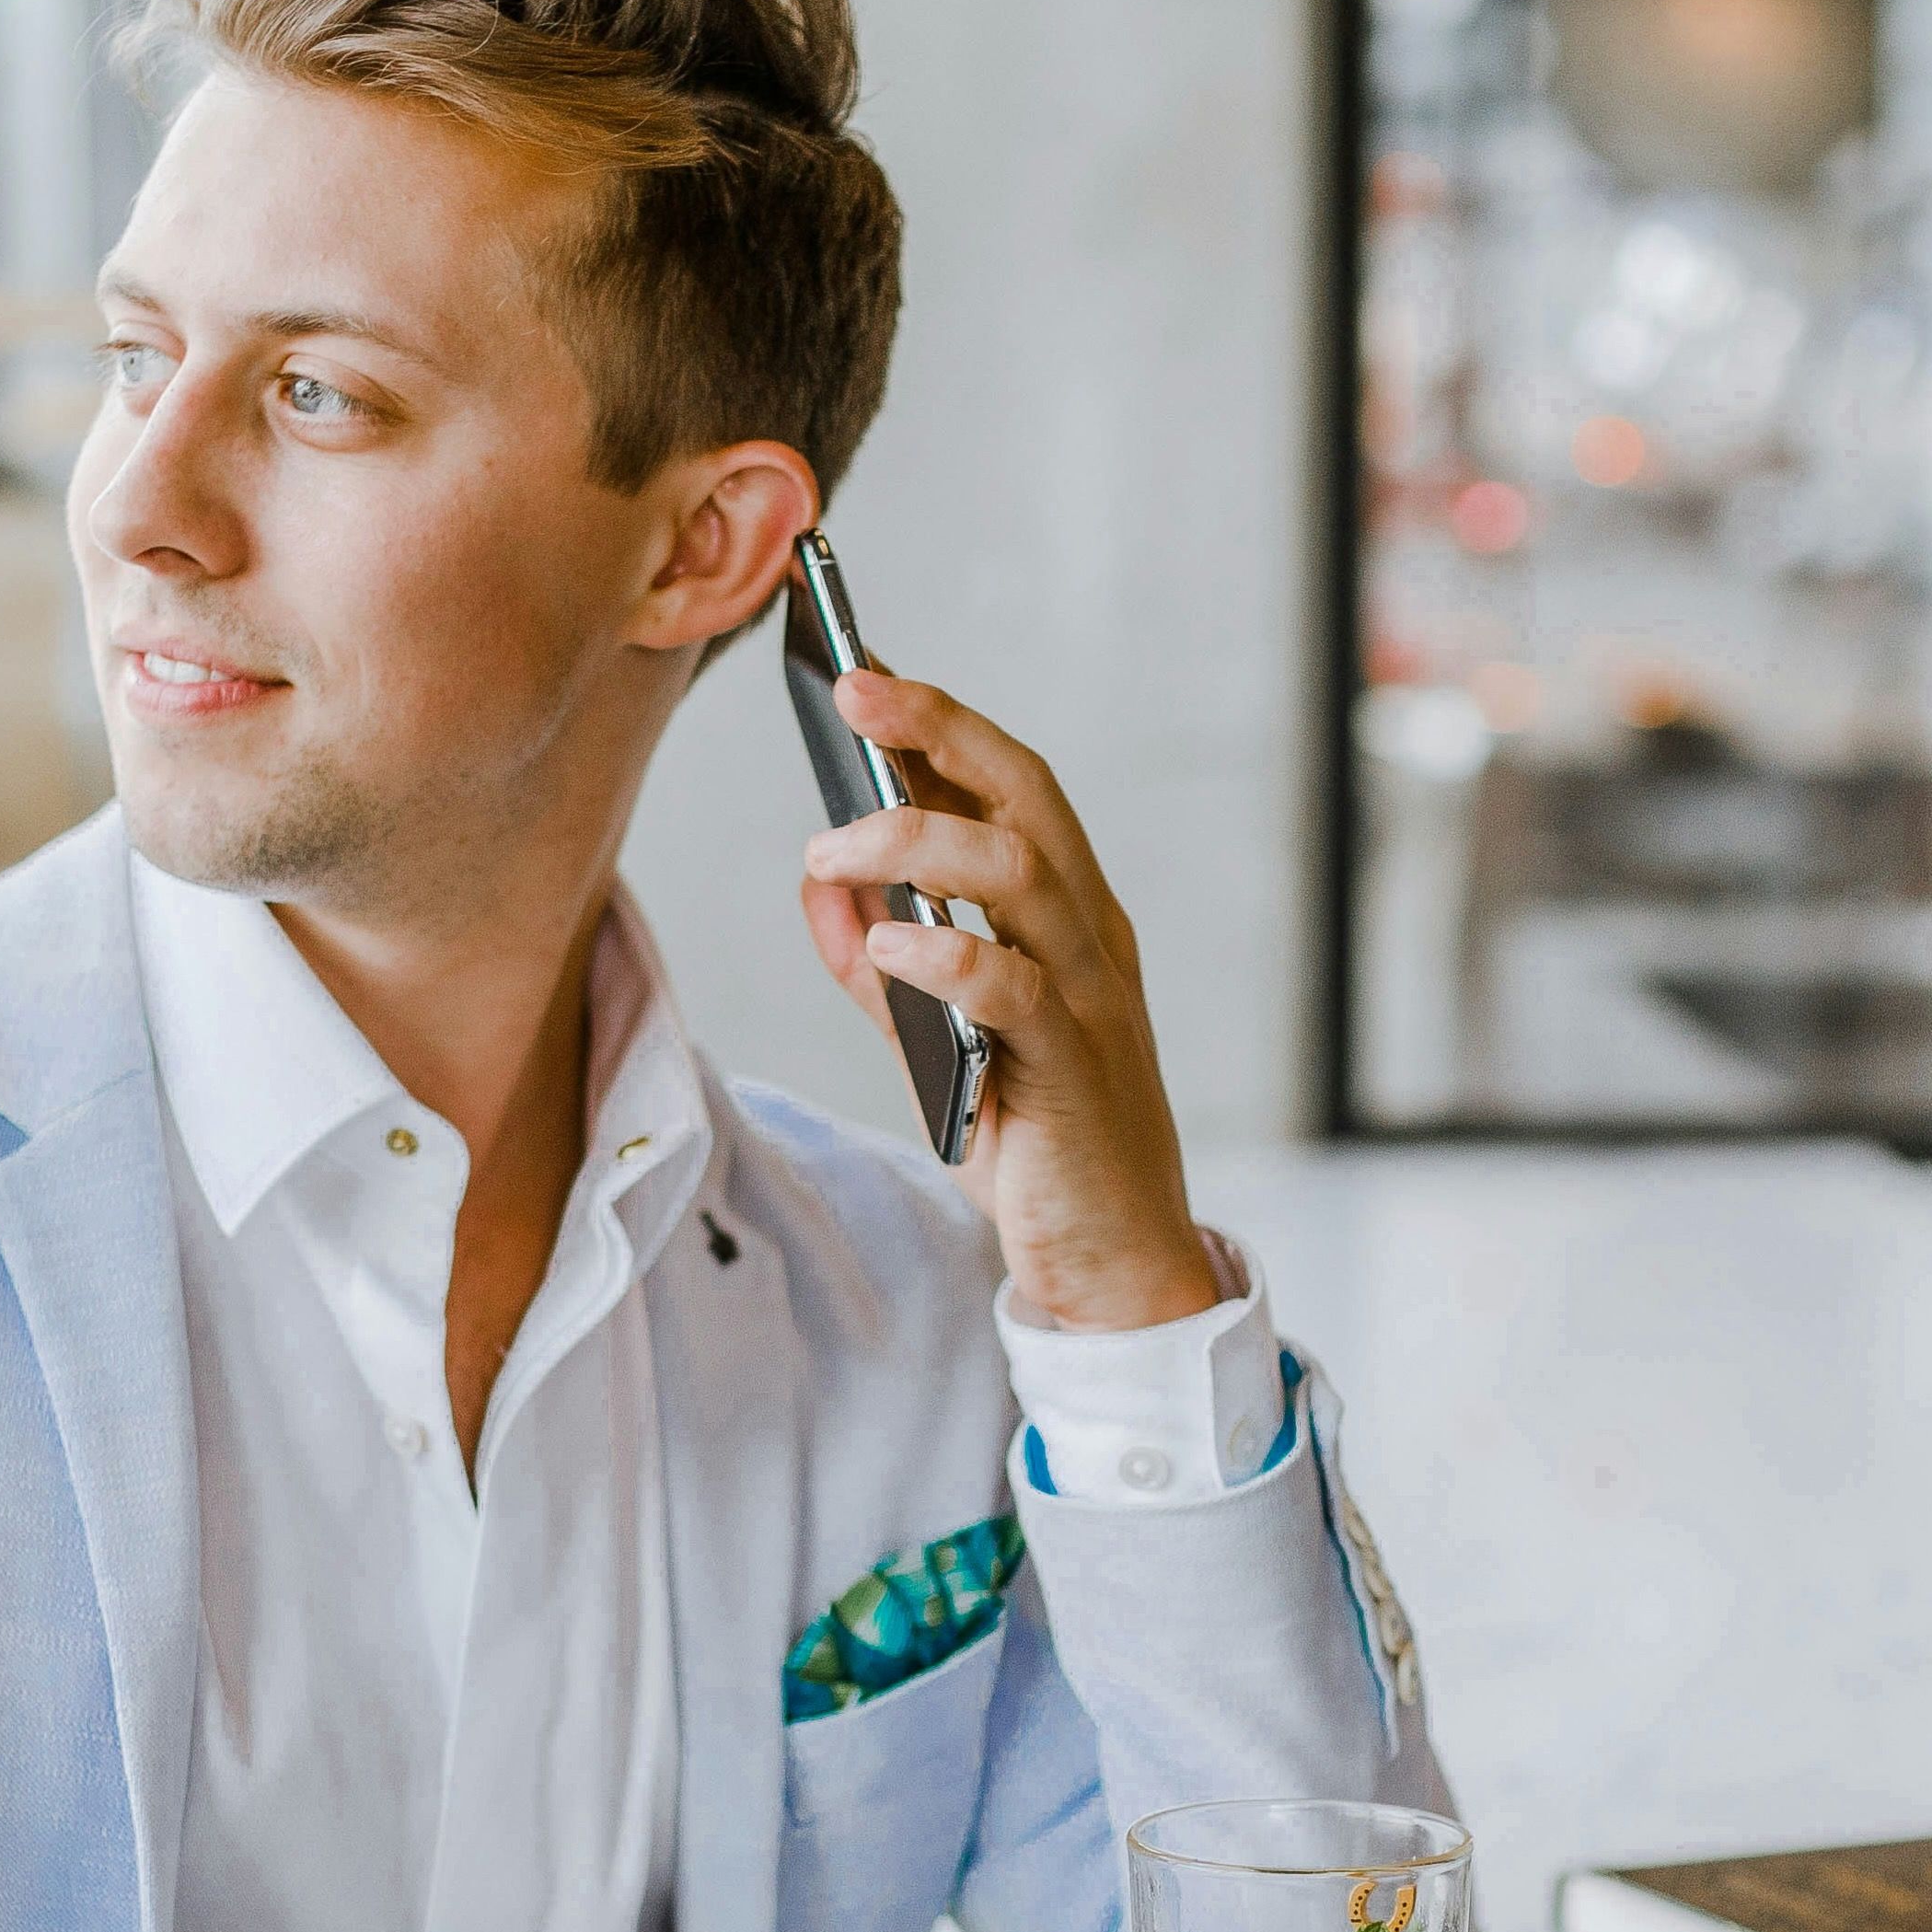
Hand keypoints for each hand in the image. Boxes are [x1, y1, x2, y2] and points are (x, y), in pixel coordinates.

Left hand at [801, 673, 1223, 1331]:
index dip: (941, 723)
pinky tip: (885, 939)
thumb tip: (819, 881)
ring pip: (1019, 872)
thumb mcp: (936, 1041)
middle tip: (853, 690)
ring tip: (829, 846)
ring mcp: (1088, 997)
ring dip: (916, 839)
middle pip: (1024, 797)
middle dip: (938, 730)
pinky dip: (946, 952)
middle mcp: (1088, 937)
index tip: (865, 671)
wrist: (1111, 1260)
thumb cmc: (1034, 1143)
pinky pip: (1013, 986)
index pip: (1010, 789)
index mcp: (1066, 916)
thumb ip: (878, 965)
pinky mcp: (1071, 1067)